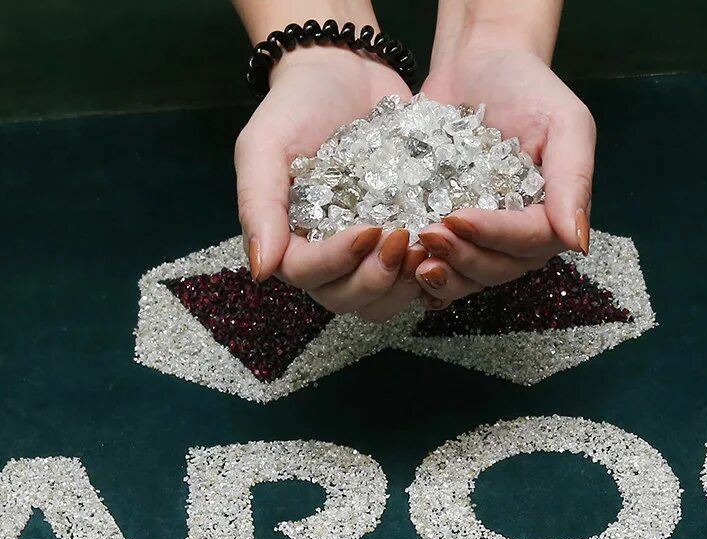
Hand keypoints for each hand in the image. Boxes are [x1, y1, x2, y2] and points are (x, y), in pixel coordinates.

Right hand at [235, 47, 424, 320]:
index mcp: (286, 240)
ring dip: (407, 284)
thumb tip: (262, 271)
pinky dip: (431, 271)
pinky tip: (448, 247)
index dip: (338, 262)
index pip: (306, 274)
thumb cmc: (295, 105)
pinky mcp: (401, 237)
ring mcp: (365, 253)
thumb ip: (258, 206)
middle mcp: (325, 256)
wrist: (344, 70)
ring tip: (429, 247)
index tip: (370, 230)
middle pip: (347, 298)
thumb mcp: (265, 146)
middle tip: (406, 239)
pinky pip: (415, 276)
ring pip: (383, 299)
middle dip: (377, 279)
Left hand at [412, 33, 593, 305]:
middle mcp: (522, 235)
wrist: (478, 63)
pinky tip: (403, 267)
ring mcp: (485, 237)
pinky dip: (423, 274)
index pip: (530, 241)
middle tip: (428, 235)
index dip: (495, 236)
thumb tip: (578, 242)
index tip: (459, 217)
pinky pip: (443, 266)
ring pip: (469, 277)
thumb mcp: (564, 122)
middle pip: (498, 267)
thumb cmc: (527, 86)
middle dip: (464, 258)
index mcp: (555, 213)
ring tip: (413, 258)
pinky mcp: (451, 232)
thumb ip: (574, 179)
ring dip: (443, 275)